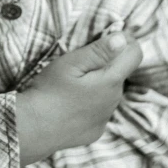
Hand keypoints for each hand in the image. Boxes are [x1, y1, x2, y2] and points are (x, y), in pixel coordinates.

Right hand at [16, 32, 141, 166]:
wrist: (33, 129)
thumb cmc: (50, 91)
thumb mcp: (71, 63)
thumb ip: (99, 51)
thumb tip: (122, 39)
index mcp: (111, 81)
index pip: (135, 54)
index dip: (126, 40)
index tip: (107, 36)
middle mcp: (114, 101)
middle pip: (120, 73)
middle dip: (107, 63)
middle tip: (80, 60)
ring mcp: (105, 118)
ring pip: (109, 92)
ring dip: (98, 83)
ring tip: (72, 82)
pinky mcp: (95, 131)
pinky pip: (98, 110)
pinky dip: (90, 102)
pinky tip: (70, 103)